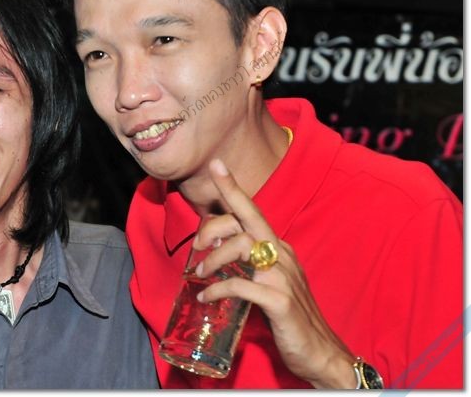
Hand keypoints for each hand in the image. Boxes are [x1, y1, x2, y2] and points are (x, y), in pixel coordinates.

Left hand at [192, 159, 355, 388]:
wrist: (320, 352)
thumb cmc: (290, 317)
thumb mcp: (269, 282)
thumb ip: (249, 265)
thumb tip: (216, 255)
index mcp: (279, 247)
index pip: (253, 211)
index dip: (233, 187)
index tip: (217, 165)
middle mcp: (282, 254)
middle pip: (245, 221)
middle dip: (213, 227)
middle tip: (197, 248)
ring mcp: (283, 276)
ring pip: (242, 247)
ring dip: (214, 259)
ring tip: (199, 275)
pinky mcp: (280, 301)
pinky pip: (241, 285)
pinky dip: (218, 289)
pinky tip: (206, 297)